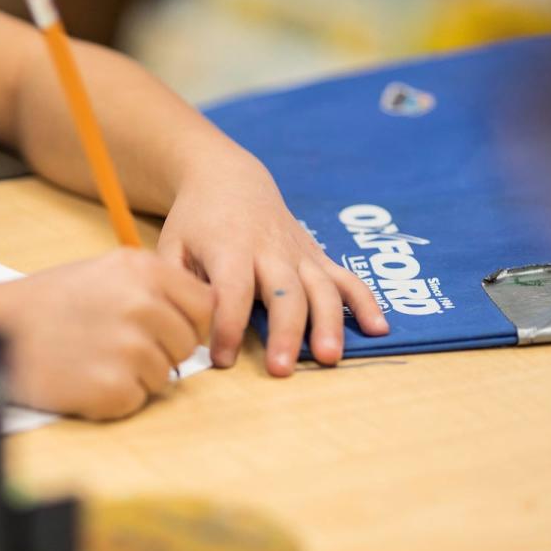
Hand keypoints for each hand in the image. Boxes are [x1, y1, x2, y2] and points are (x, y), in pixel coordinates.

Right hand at [0, 249, 212, 419]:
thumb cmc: (45, 304)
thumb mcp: (103, 272)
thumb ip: (151, 287)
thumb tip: (194, 315)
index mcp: (143, 270)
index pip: (204, 305)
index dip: (190, 323)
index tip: (169, 331)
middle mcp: (142, 305)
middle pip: (187, 344)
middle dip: (162, 351)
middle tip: (118, 348)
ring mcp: (130, 348)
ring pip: (164, 376)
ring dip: (135, 375)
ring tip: (93, 359)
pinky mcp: (114, 388)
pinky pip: (136, 399)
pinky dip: (113, 397)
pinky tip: (83, 378)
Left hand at [157, 155, 388, 375]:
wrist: (228, 180)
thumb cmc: (195, 222)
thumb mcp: (171, 245)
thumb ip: (177, 284)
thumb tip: (186, 326)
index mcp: (229, 247)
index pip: (232, 290)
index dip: (228, 325)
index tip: (221, 359)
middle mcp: (270, 249)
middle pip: (284, 292)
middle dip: (285, 332)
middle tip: (282, 370)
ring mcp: (299, 253)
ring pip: (320, 288)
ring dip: (328, 323)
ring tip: (329, 358)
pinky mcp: (317, 256)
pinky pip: (346, 278)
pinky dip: (365, 302)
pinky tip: (379, 329)